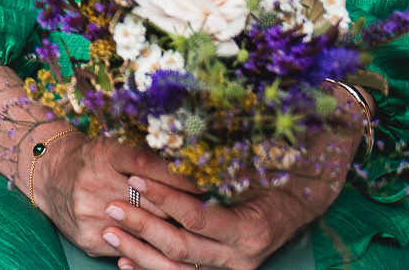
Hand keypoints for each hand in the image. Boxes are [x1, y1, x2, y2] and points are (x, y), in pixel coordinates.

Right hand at [35, 135, 199, 259]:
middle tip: (207, 214)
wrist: (47, 174)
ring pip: (145, 231)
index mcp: (105, 155)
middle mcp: (95, 183)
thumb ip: (149, 158)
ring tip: (193, 234)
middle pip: (153, 204)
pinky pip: (130, 250)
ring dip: (171, 233)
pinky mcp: (90, 238)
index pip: (148, 166)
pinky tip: (165, 248)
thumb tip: (195, 173)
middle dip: (181, 211)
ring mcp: (91, 214)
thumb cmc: (90, 158)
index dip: (179, 178)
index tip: (206, 186)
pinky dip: (150, 249)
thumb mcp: (115, 146)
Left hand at [54, 135, 348, 269]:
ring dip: (140, 252)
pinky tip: (123, 261)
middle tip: (112, 208)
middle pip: (182, 247)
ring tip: (111, 233)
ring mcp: (230, 268)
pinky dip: (150, 269)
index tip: (135, 179)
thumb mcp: (249, 169)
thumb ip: (213, 169)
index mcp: (249, 229)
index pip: (196, 217)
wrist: (297, 204)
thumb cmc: (272, 178)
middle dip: (143, 226)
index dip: (164, 198)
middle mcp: (241, 256)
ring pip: (178, 269)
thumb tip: (167, 150)